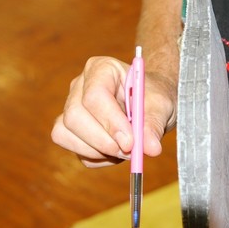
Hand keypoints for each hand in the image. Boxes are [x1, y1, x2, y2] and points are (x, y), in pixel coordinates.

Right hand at [51, 55, 176, 167]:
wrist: (151, 105)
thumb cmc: (154, 97)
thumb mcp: (161, 105)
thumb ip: (154, 124)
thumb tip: (150, 148)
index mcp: (101, 69)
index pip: (94, 95)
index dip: (110, 121)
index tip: (130, 142)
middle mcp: (80, 87)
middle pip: (74, 117)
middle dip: (101, 141)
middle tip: (128, 151)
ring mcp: (72, 109)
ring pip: (67, 135)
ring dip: (100, 151)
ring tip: (127, 149)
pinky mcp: (72, 132)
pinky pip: (77, 152)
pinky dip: (99, 158)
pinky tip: (117, 150)